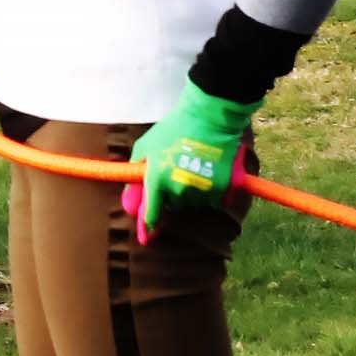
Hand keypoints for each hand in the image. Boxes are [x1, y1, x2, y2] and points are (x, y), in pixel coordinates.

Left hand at [124, 77, 259, 241]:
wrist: (208, 117)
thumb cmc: (173, 129)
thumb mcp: (146, 146)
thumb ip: (136, 170)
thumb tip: (130, 193)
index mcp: (157, 180)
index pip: (152, 212)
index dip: (149, 225)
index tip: (147, 237)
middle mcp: (179, 189)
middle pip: (175, 206)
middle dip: (174, 195)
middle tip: (178, 173)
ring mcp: (203, 190)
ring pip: (196, 204)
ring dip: (194, 193)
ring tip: (195, 168)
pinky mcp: (224, 188)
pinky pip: (216, 200)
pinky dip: (214, 192)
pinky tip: (211, 173)